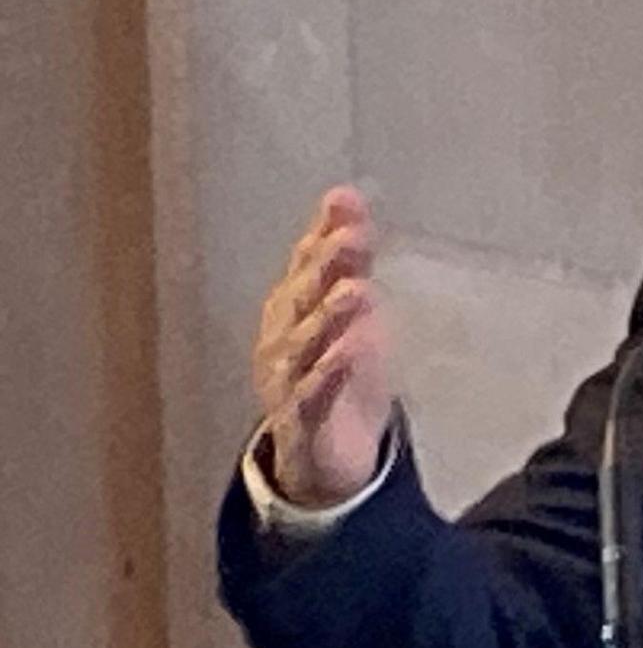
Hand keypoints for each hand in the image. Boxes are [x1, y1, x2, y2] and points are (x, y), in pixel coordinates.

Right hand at [251, 186, 395, 504]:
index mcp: (293, 308)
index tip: (347, 202)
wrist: (324, 453)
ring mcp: (288, 379)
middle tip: (351, 238)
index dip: (326, 234)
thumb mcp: (350, 310)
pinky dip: (328, 373)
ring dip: (328, 318)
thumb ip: (348, 257)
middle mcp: (283, 338)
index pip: (308, 264)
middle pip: (302, 298)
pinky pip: (313, 395)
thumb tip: (346, 195)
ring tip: (356, 290)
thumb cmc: (338, 369)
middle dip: (324, 267)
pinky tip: (347, 353)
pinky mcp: (302, 421)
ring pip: (304, 345)